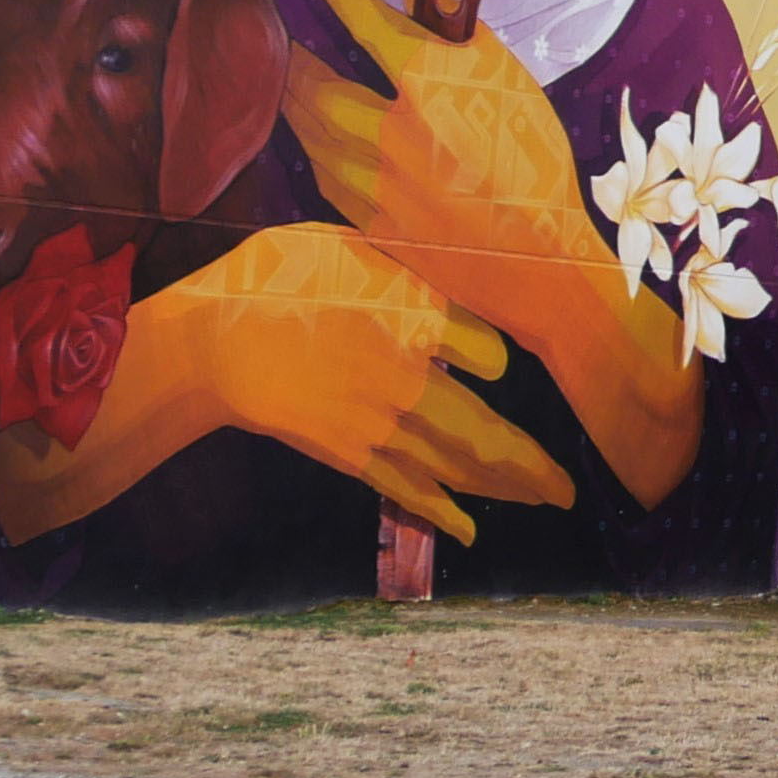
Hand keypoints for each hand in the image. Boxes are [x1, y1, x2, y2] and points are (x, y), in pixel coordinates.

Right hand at [0, 223, 572, 545]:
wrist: (210, 341)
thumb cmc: (276, 278)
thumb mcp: (351, 245)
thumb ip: (408, 264)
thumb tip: (456, 267)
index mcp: (414, 315)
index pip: (489, 352)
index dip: (496, 359)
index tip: (495, 363)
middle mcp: (409, 375)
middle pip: (486, 426)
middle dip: (531, 463)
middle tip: (568, 489)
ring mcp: (380, 421)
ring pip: (457, 463)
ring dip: (505, 487)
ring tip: (547, 501)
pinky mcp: (349, 453)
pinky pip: (406, 488)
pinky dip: (441, 512)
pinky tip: (472, 532)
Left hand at [277, 0, 702, 512]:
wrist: (540, 261)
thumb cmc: (536, 163)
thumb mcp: (508, 83)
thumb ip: (454, 34)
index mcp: (434, 84)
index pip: (359, 12)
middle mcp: (390, 129)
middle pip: (308, 72)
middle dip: (291, 43)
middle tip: (285, 21)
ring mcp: (370, 181)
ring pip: (303, 122)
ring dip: (294, 91)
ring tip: (296, 71)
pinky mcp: (362, 219)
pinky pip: (316, 166)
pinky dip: (311, 139)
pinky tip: (320, 131)